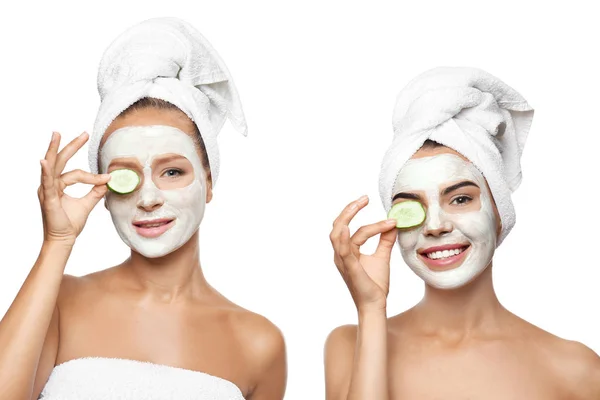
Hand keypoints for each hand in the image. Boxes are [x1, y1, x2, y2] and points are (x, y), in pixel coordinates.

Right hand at [37, 132, 110, 243]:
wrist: (64, 239)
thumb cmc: (70, 223)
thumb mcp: (87, 203)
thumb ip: (96, 191)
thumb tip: (109, 181)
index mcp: (59, 185)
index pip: (76, 173)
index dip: (93, 176)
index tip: (108, 177)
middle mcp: (50, 184)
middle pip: (61, 160)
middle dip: (72, 146)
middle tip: (84, 134)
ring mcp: (47, 190)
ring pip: (53, 166)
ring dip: (54, 149)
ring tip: (57, 134)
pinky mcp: (47, 198)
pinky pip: (47, 182)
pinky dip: (45, 171)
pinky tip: (44, 161)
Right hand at [330, 195, 397, 311]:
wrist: (375, 305)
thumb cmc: (375, 284)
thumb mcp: (382, 257)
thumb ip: (385, 240)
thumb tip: (394, 224)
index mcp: (347, 251)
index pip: (354, 229)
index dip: (369, 220)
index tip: (390, 217)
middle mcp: (341, 254)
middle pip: (337, 226)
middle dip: (349, 210)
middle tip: (364, 198)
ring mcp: (343, 261)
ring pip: (336, 234)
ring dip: (346, 217)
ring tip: (358, 204)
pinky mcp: (349, 268)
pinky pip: (343, 250)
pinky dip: (343, 237)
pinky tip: (348, 226)